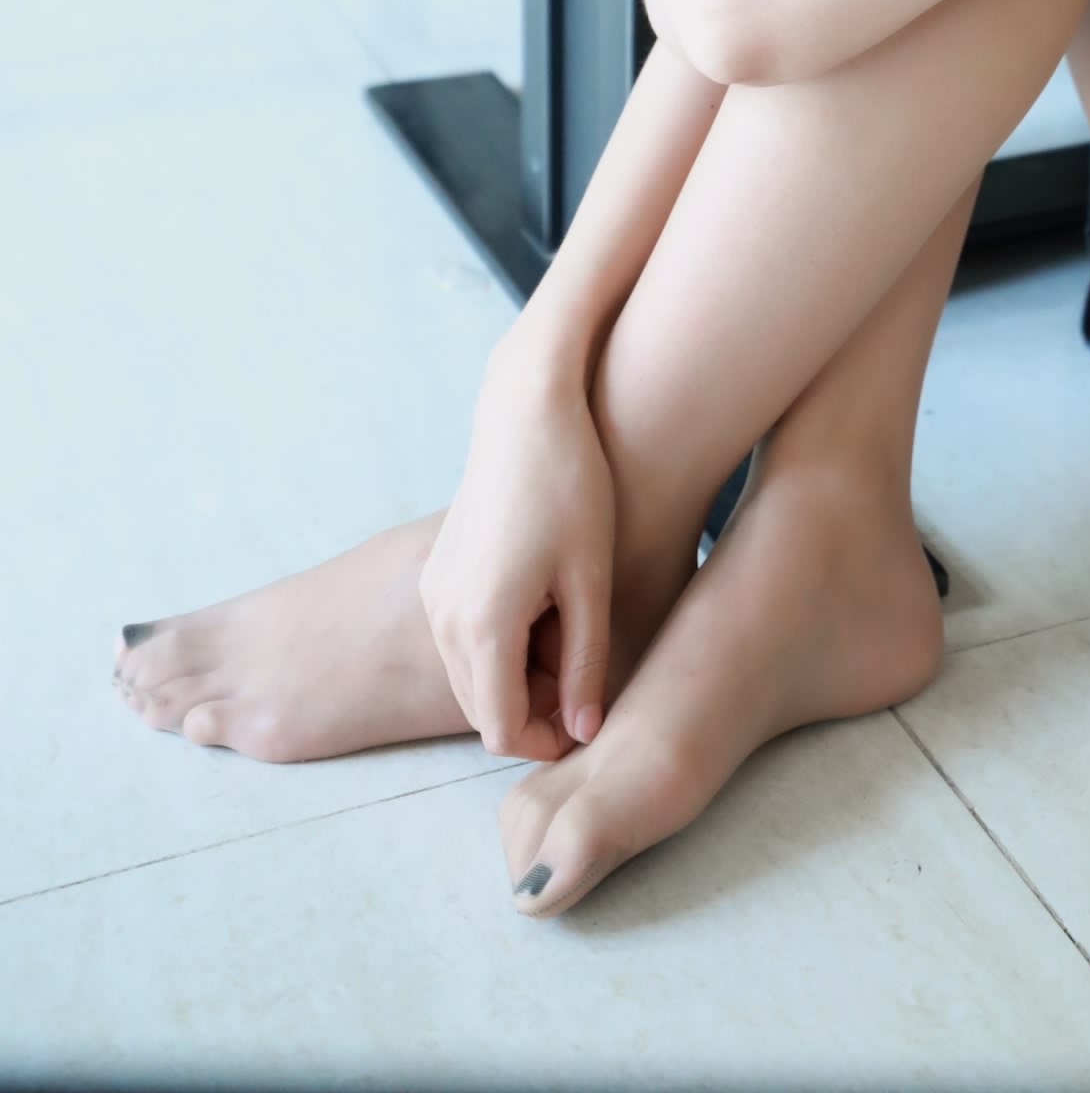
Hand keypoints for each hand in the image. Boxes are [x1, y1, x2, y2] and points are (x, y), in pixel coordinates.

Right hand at [418, 346, 617, 760]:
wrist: (527, 414)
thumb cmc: (571, 488)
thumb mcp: (591, 582)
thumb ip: (585, 665)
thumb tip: (584, 730)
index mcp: (481, 625)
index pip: (501, 730)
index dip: (547, 740)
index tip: (589, 719)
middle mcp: (442, 617)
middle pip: (481, 709)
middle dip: (532, 709)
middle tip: (584, 676)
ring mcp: (432, 594)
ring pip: (470, 676)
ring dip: (514, 678)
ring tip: (569, 637)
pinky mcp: (435, 574)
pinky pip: (461, 639)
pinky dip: (497, 646)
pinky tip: (544, 610)